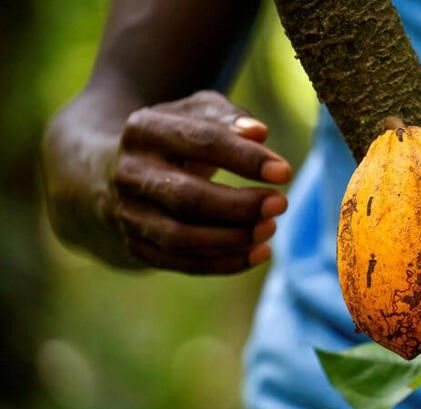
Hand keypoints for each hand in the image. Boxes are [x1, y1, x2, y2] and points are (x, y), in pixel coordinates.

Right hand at [109, 91, 290, 274]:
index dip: (245, 159)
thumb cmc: (175, 136)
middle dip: (240, 205)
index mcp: (144, 130)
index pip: (200, 142)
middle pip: (188, 197)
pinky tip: (259, 253)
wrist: (116, 169)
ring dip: (232, 238)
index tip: (285, 172)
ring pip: (181, 237)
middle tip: (281, 204)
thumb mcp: (197, 113)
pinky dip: (224, 263)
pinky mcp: (136, 246)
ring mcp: (128, 214)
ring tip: (270, 229)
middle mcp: (129, 174)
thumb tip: (259, 133)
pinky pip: (181, 263)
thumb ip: (228, 117)